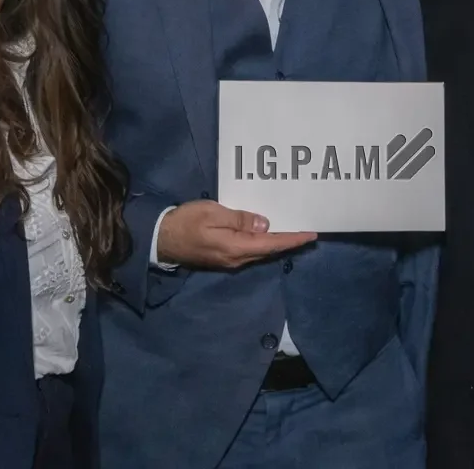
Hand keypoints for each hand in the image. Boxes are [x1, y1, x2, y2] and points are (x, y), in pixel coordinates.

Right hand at [156, 200, 315, 269]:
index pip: (272, 244)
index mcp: (236, 248)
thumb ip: (240, 219)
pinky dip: (263, 242)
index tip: (311, 234)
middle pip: (269, 250)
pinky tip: (266, 232)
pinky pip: (250, 250)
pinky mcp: (223, 257)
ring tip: (292, 229)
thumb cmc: (186, 222)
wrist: (161, 239)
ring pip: (260, 251)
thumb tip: (265, 225)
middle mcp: (237, 259)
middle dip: (288, 241)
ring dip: (276, 242)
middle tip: (306, 229)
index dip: (293, 239)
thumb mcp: (213, 214)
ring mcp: (230, 260)